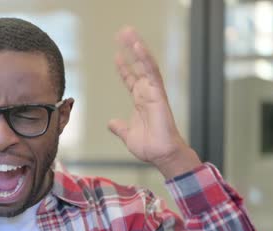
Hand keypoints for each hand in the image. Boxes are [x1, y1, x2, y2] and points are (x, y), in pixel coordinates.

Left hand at [108, 27, 200, 178]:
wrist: (160, 154)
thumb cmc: (149, 147)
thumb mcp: (128, 135)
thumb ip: (120, 127)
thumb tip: (111, 123)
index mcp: (141, 102)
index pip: (131, 81)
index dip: (124, 69)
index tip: (117, 57)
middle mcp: (147, 94)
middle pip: (138, 67)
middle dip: (130, 51)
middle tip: (122, 35)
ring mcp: (153, 92)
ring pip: (145, 65)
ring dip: (137, 48)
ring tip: (128, 33)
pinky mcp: (158, 94)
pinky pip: (152, 72)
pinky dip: (145, 59)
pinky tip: (138, 46)